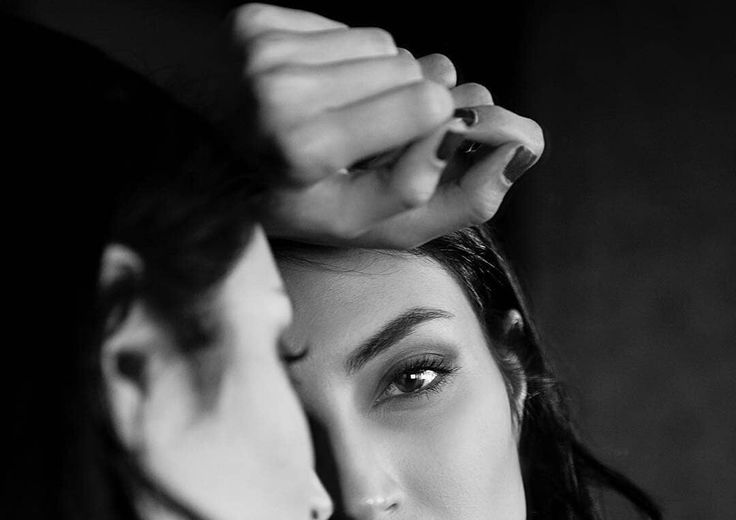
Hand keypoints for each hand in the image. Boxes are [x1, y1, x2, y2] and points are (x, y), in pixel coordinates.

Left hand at [229, 4, 542, 247]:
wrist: (191, 167)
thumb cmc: (278, 204)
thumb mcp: (354, 224)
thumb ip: (435, 197)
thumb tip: (509, 150)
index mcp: (303, 146)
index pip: (426, 102)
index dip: (437, 121)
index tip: (423, 139)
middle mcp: (278, 85)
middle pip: (408, 66)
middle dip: (404, 101)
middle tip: (365, 138)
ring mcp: (261, 46)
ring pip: (379, 42)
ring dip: (375, 78)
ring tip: (336, 117)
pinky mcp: (253, 20)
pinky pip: (339, 26)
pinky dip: (340, 57)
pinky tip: (311, 91)